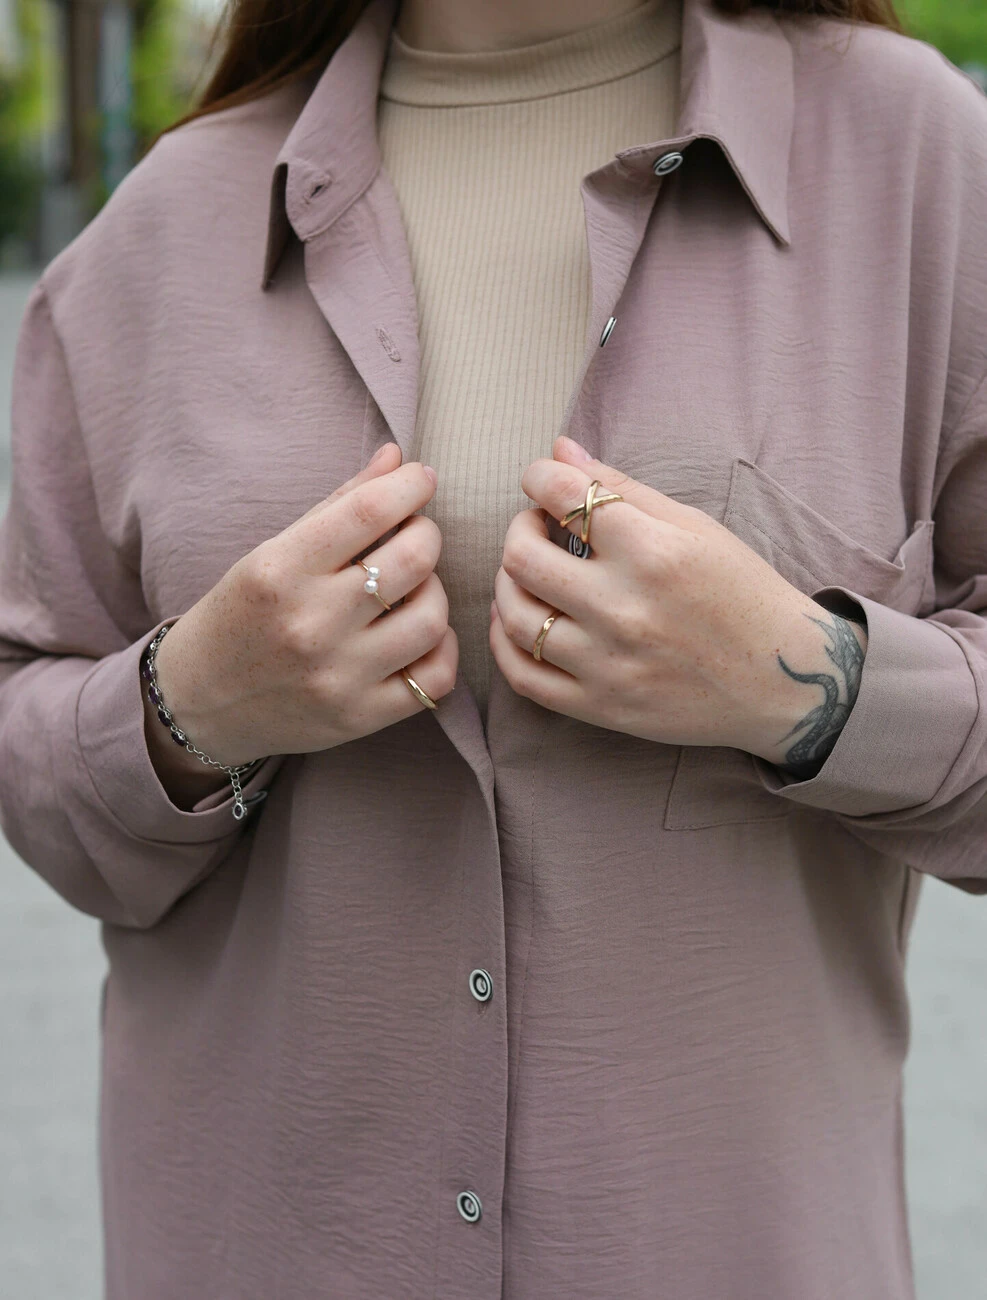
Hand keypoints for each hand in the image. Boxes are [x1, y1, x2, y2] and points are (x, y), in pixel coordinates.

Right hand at [151, 443, 456, 769]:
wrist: (200, 703)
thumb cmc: (242, 614)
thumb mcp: (272, 553)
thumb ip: (339, 505)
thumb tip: (397, 457)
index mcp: (279, 570)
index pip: (370, 510)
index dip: (410, 485)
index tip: (420, 479)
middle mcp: (308, 624)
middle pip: (414, 559)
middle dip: (426, 535)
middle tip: (413, 536)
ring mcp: (336, 676)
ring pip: (432, 618)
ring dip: (435, 592)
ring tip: (413, 589)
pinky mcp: (358, 717)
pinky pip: (435, 679)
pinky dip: (442, 649)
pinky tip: (421, 635)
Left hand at [490, 437, 867, 767]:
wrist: (786, 680)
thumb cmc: (742, 593)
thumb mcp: (695, 527)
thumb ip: (622, 488)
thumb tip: (559, 449)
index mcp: (653, 552)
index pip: (561, 495)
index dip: (538, 476)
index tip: (543, 481)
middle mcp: (625, 609)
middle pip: (522, 556)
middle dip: (519, 528)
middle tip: (537, 527)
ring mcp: (610, 664)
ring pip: (515, 616)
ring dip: (508, 583)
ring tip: (529, 572)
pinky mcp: (602, 707)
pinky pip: (524, 676)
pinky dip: (505, 643)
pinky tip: (517, 621)